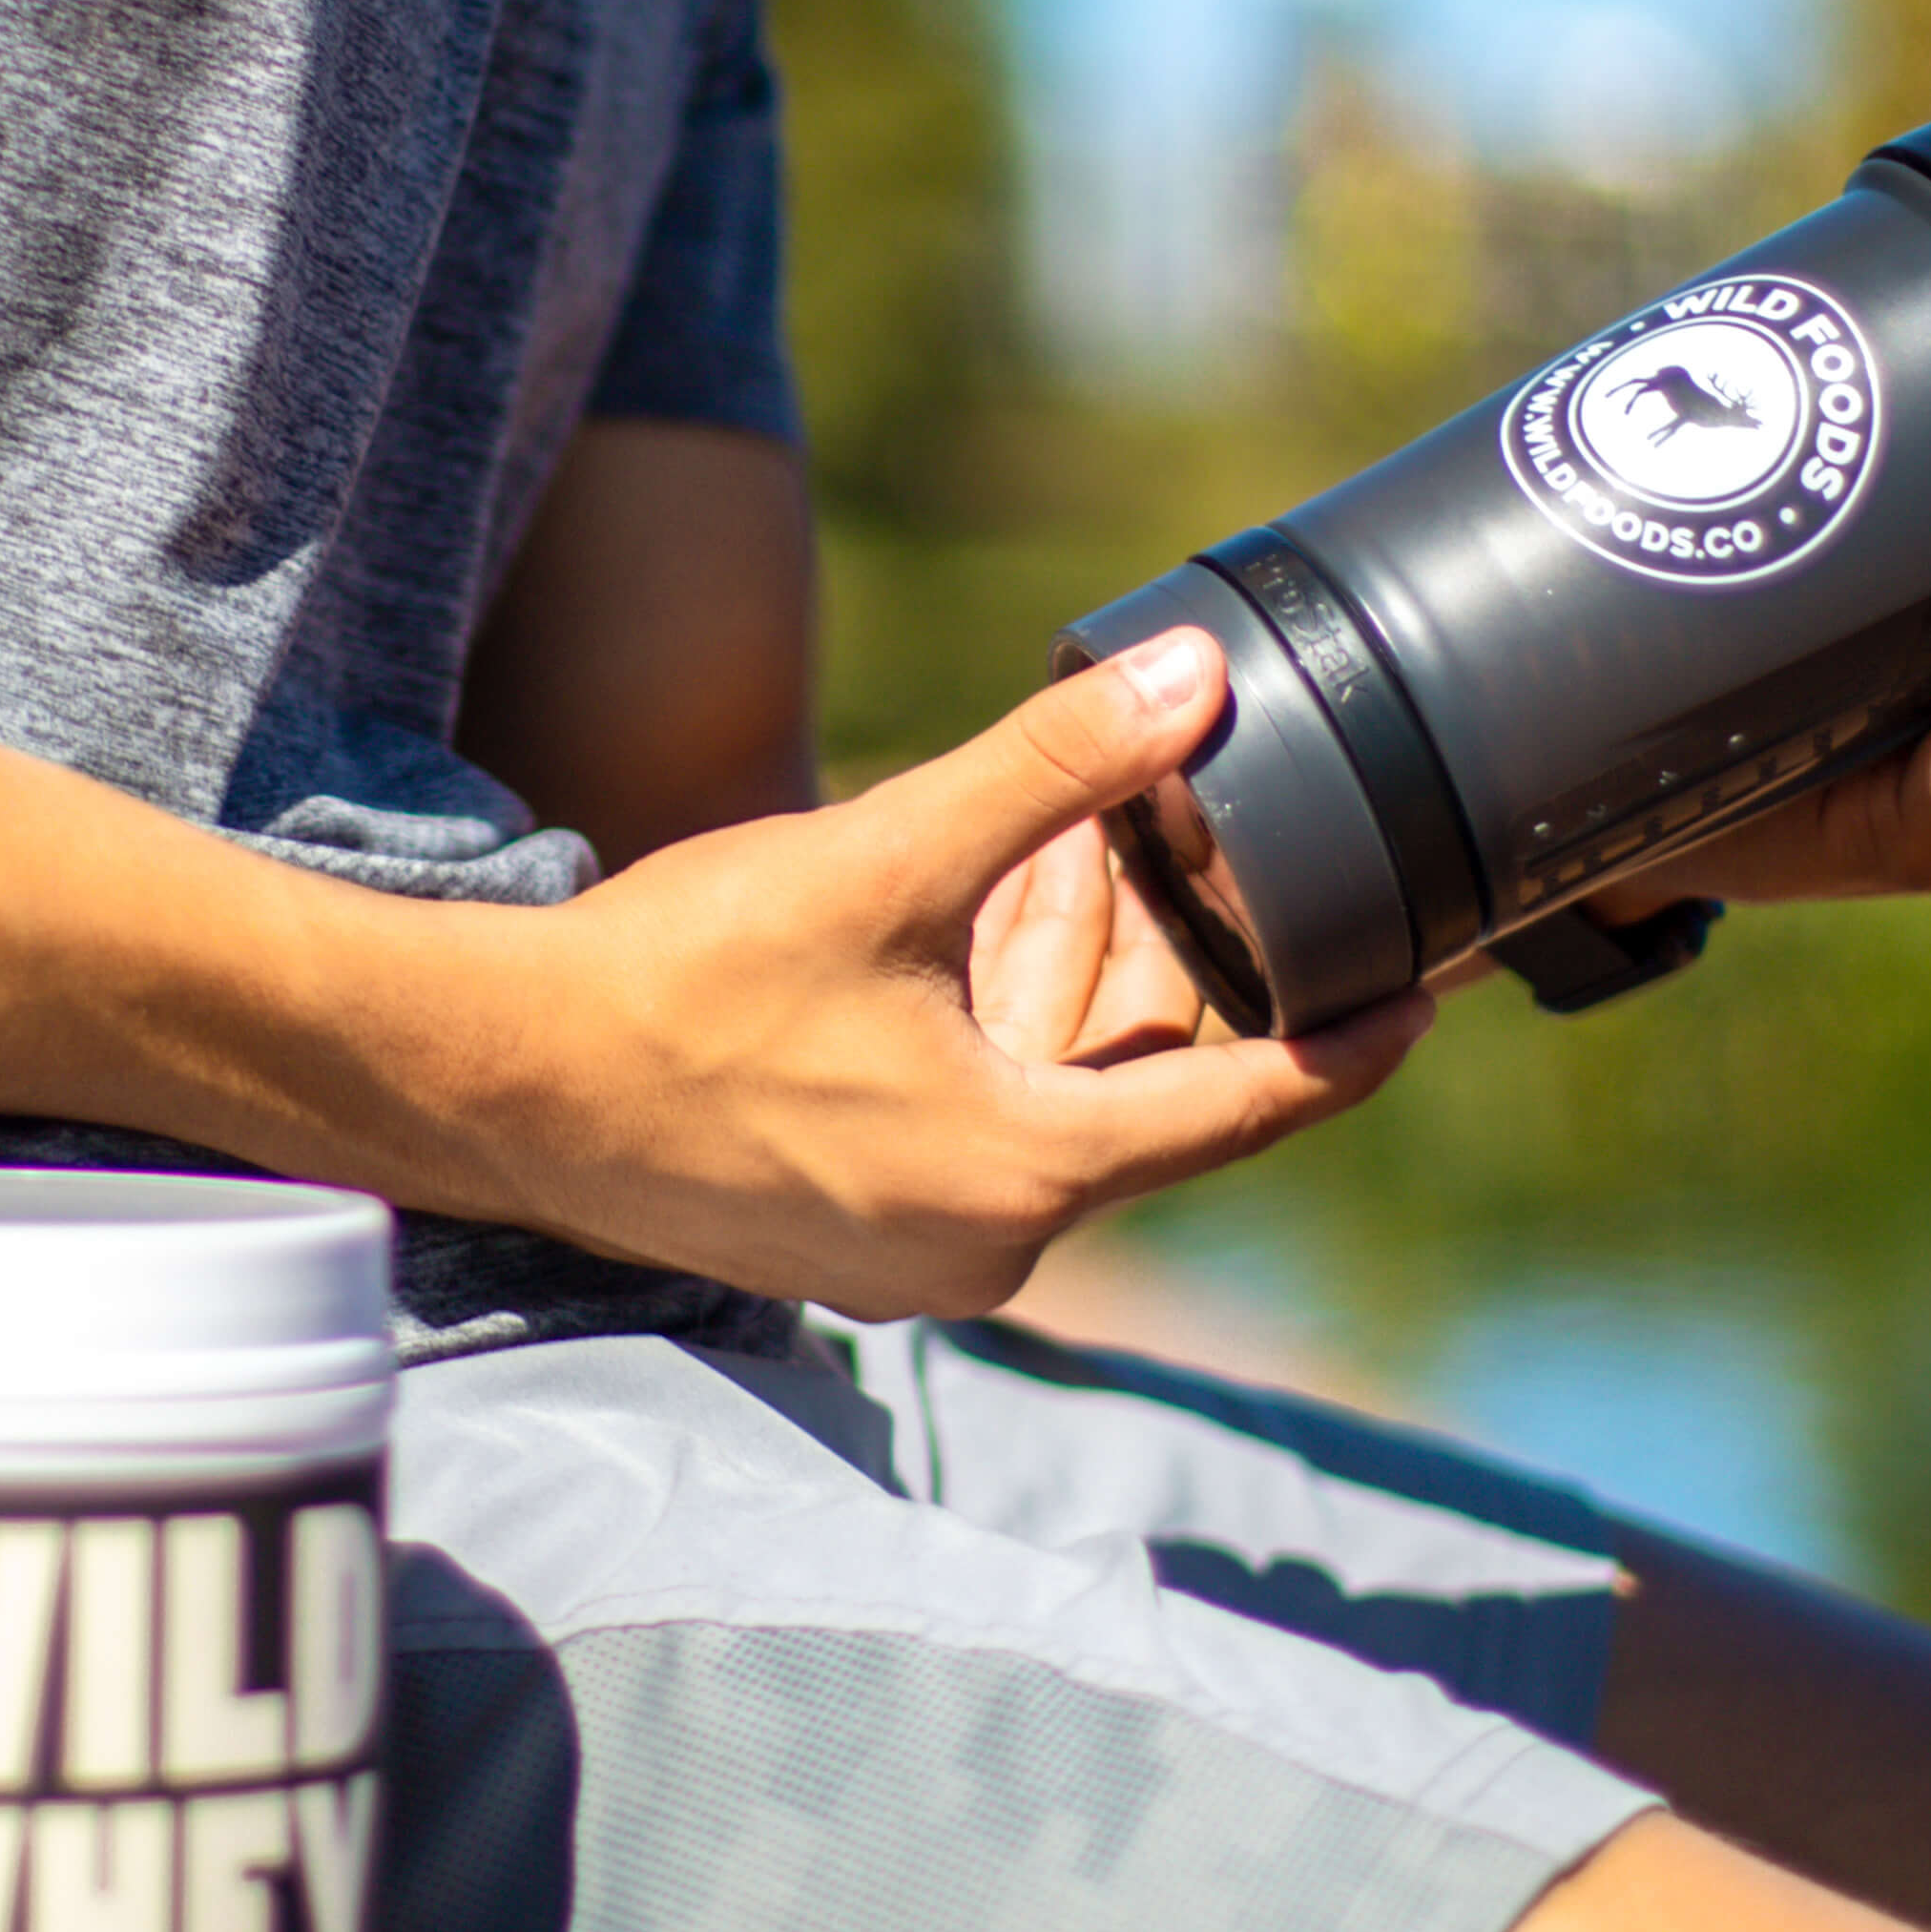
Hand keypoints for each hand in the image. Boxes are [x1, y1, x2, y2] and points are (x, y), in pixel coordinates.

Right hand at [531, 632, 1432, 1318]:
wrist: (498, 1085)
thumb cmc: (679, 982)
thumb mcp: (883, 856)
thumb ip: (1050, 772)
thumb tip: (1195, 680)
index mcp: (1026, 1174)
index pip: (1245, 1110)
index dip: (1346, 1044)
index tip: (1432, 995)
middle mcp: (988, 1242)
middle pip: (1137, 1092)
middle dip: (1170, 967)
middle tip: (1212, 853)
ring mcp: (914, 1251)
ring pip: (1048, 1102)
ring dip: (1069, 987)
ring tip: (1079, 856)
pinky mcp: (850, 1232)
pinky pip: (973, 1126)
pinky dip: (995, 1030)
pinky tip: (976, 923)